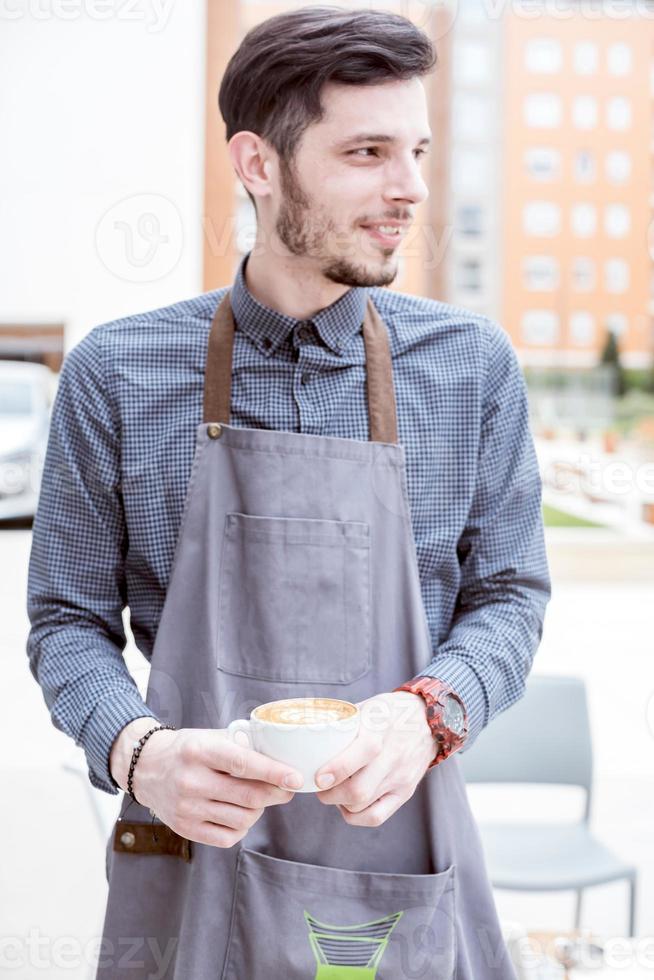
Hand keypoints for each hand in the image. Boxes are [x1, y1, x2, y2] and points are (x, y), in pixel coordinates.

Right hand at [109, 718, 302, 848]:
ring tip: (256, 798)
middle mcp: (191, 781)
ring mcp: (186, 808)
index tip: (296, 778)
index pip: (244, 764)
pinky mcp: (185, 829)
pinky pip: (228, 837)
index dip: (274, 772)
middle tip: (287, 789)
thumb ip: (241, 745)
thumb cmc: (187, 750)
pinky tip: (239, 813)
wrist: (146, 768)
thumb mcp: (210, 736)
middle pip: (248, 796)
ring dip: (259, 810)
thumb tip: (281, 756)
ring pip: (243, 819)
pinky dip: (242, 827)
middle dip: (276, 794)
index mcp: (199, 752)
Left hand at [314, 692, 436, 827]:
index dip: (338, 768)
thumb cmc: (390, 712)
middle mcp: (394, 755)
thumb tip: (310, 734)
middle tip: (318, 786)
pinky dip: (356, 816)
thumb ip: (343, 721)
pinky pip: (377, 817)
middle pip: (359, 789)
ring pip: (363, 805)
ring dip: (340, 803)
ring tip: (333, 792)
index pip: (365, 750)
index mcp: (382, 728)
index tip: (317, 777)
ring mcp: (401, 777)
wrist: (428, 721)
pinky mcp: (405, 792)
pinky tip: (348, 805)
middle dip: (329, 794)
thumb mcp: (368, 706)